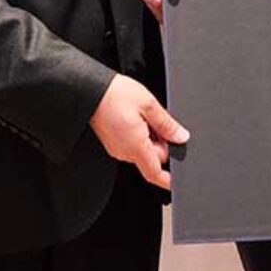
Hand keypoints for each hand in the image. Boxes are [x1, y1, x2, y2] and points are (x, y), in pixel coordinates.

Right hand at [88, 74, 188, 189]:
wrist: (90, 90)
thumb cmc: (115, 95)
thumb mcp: (148, 105)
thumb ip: (167, 124)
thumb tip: (181, 136)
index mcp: (136, 147)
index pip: (155, 174)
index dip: (169, 180)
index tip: (178, 180)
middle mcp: (124, 152)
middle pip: (152, 159)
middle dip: (162, 144)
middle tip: (159, 122)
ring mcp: (116, 148)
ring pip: (142, 150)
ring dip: (150, 137)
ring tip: (144, 115)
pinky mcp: (112, 142)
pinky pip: (132, 144)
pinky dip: (140, 134)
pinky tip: (136, 117)